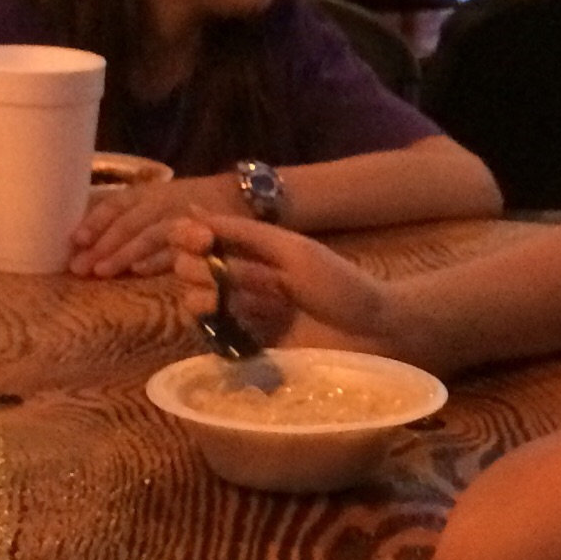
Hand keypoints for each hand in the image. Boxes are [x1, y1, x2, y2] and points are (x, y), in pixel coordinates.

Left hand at [68, 174, 243, 278]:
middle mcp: (162, 202)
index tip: (75, 240)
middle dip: (102, 246)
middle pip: (128, 223)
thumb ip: (127, 216)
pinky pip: (177, 248)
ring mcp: (182, 218)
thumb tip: (85, 241)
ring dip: (124, 254)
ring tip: (102, 272)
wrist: (241, 198)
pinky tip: (139, 272)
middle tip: (79, 267)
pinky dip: (157, 260)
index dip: (95, 222)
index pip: (115, 204)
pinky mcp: (203, 235)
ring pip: (149, 235)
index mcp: (147, 193)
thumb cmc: (190, 203)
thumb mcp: (157, 201)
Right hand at [171, 214, 392, 348]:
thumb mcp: (292, 250)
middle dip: (198, 270)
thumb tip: (192, 209)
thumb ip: (244, 233)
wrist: (372, 334)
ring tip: (230, 304)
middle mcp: (243, 282)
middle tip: (223, 279)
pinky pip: (214, 339)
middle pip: (190, 272)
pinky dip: (214, 330)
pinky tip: (233, 326)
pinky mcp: (249, 350)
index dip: (188, 238)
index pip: (198, 239)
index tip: (201, 241)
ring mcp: (245, 317)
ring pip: (196, 305)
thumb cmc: (340, 285)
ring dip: (205, 299)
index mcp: (253, 252)